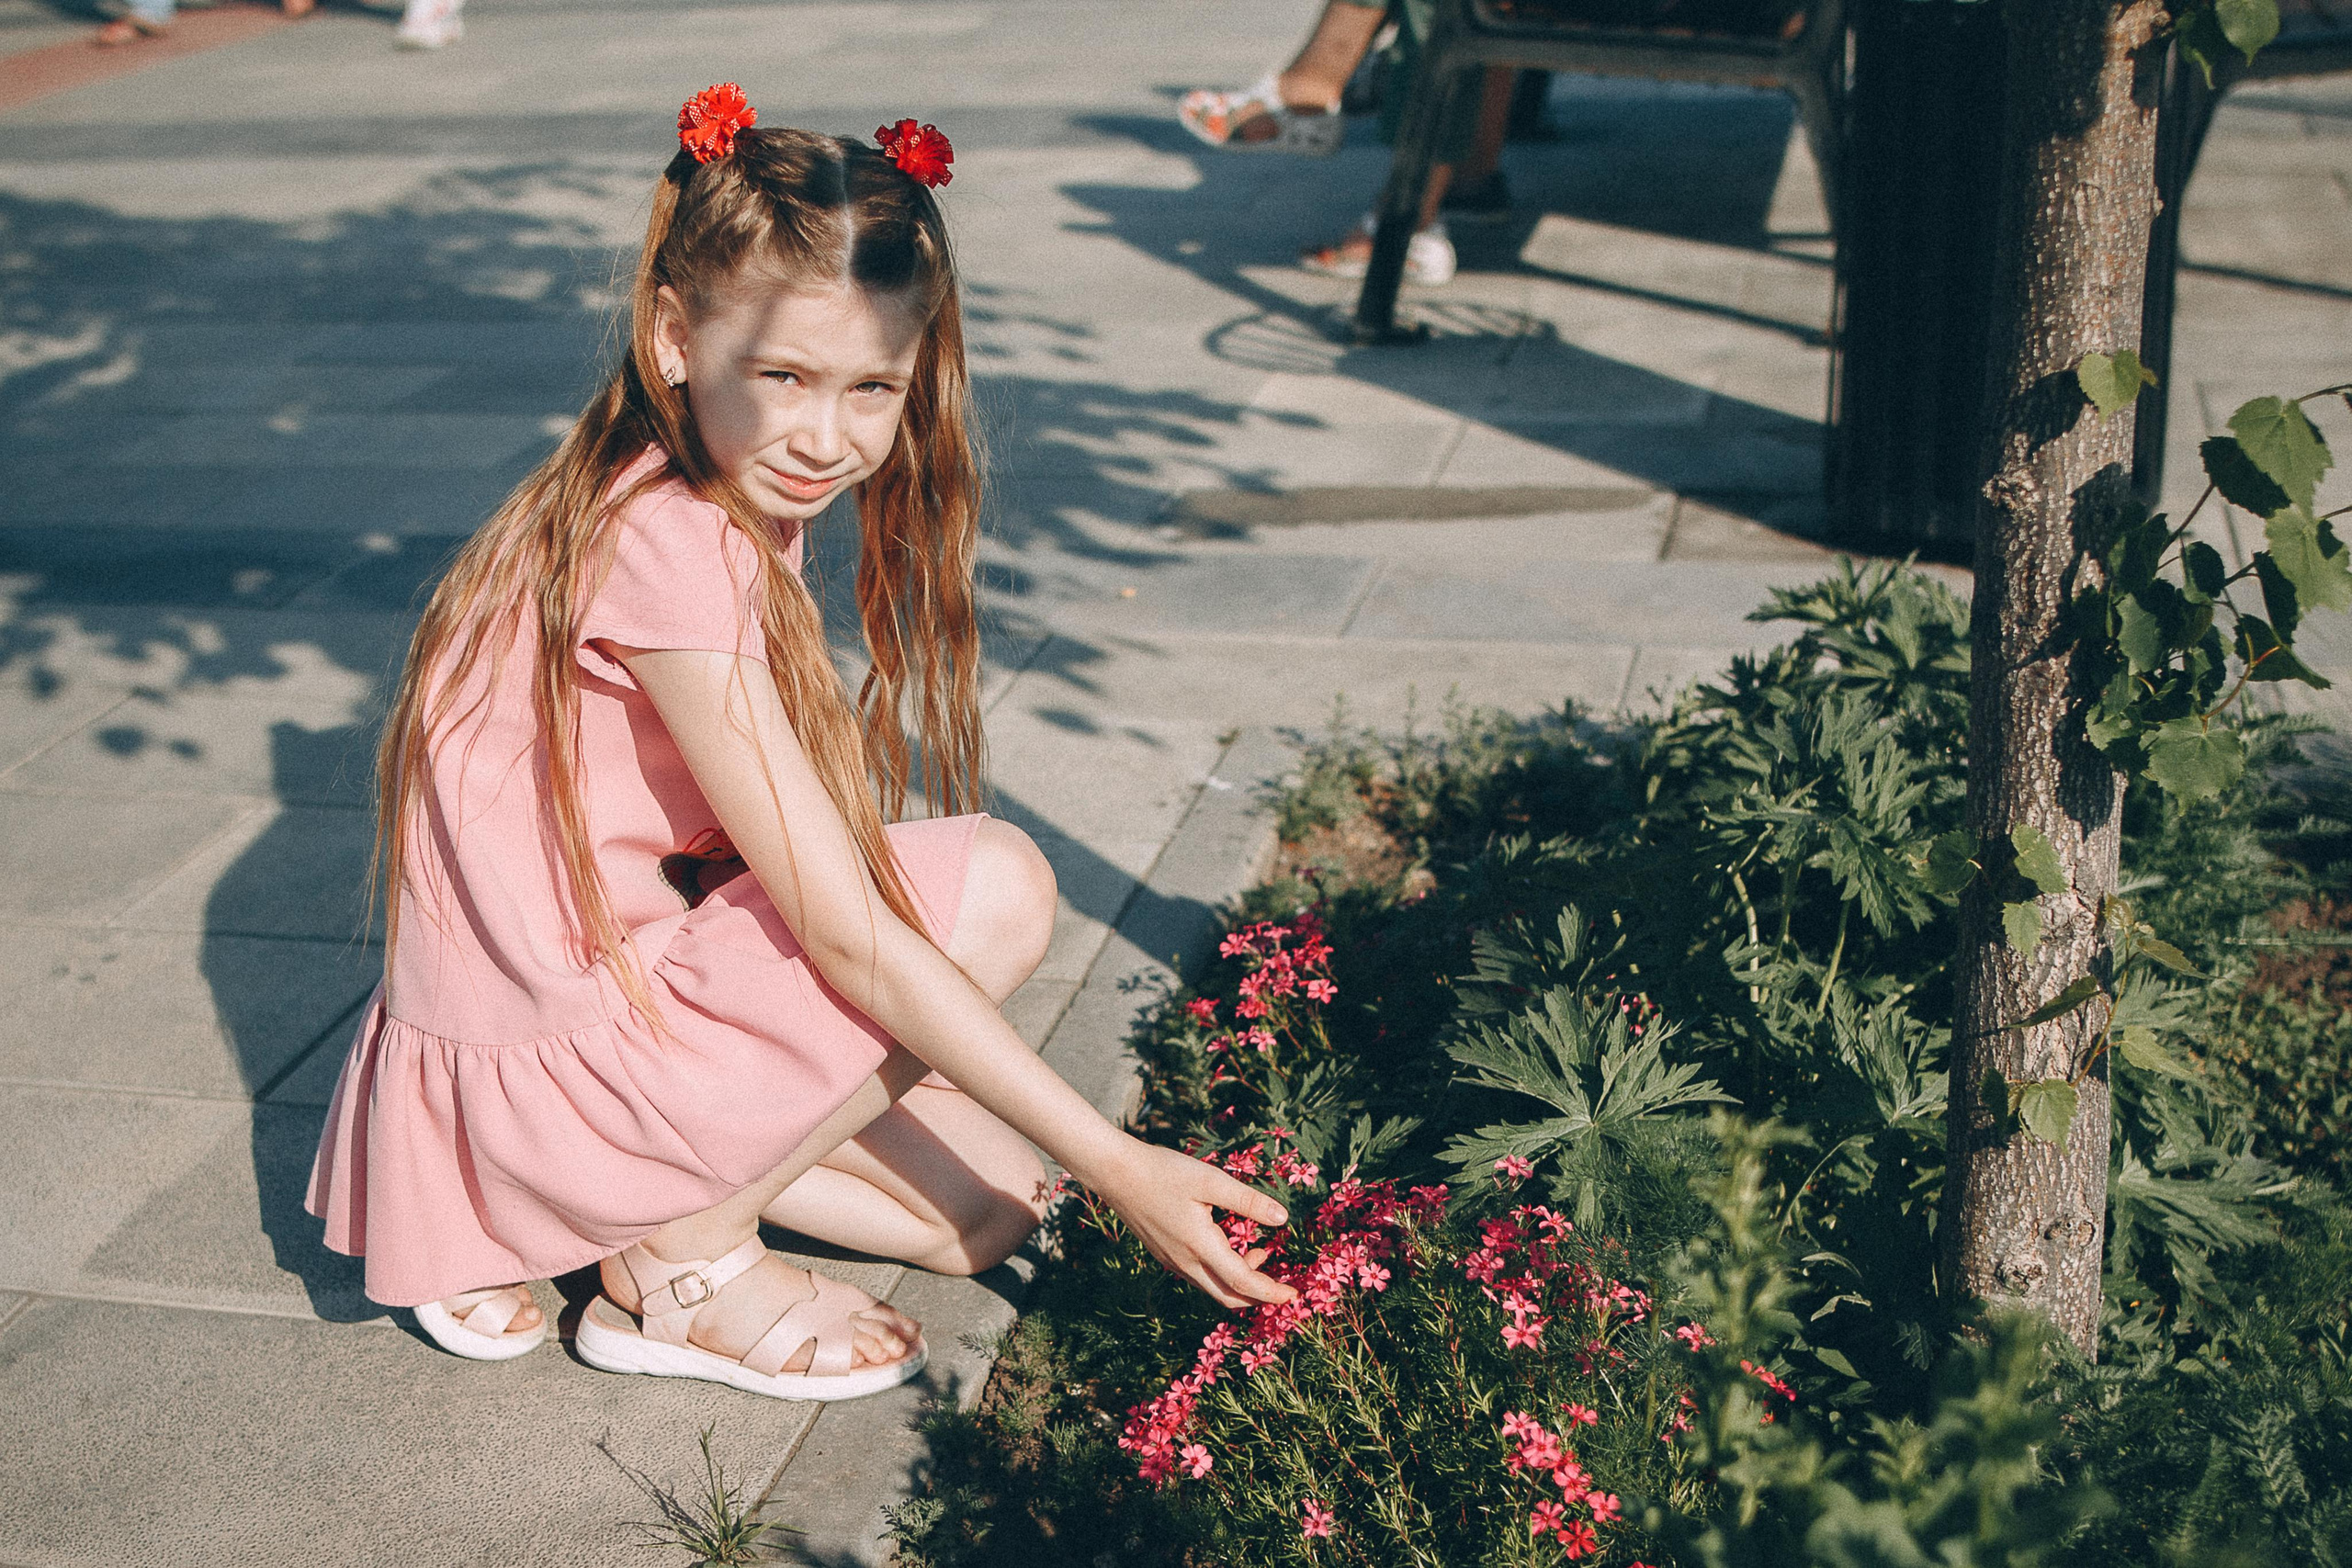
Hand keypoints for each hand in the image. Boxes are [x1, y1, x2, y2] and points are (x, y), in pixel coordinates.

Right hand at [1090, 1138, 1298, 1310]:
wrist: (1115, 1172)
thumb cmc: (1163, 1171)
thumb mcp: (1210, 1180)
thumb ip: (1247, 1201)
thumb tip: (1283, 1219)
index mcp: (1200, 1246)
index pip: (1243, 1283)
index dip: (1271, 1292)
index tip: (1294, 1295)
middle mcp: (1185, 1262)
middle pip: (1227, 1297)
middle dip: (1258, 1296)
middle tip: (1281, 1285)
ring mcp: (1172, 1261)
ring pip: (1213, 1287)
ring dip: (1240, 1281)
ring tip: (1260, 1251)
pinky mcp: (1164, 1254)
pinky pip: (1199, 1275)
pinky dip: (1222, 1272)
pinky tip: (1229, 1245)